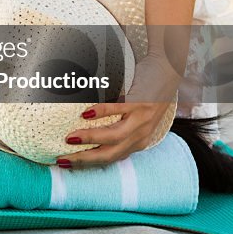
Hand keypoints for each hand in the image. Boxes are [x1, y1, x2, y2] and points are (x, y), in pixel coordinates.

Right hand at [57, 50, 177, 167]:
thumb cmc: (149, 92)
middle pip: (110, 153)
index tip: (66, 163)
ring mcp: (141, 118)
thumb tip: (85, 123)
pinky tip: (86, 115)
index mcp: (139, 140)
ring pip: (115, 136)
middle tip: (63, 159)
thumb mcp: (137, 117)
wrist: (169, 70)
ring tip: (70, 139)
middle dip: (85, 159)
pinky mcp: (141, 101)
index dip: (88, 163)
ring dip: (90, 139)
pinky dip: (101, 113)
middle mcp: (141, 133)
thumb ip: (119, 125)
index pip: (111, 158)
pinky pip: (118, 109)